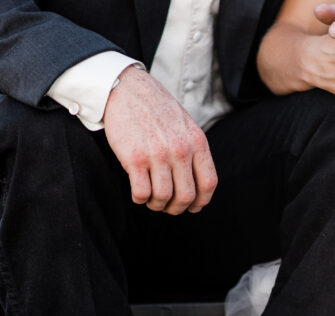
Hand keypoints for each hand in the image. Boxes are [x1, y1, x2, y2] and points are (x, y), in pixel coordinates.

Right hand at [103, 66, 217, 213]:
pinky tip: (138, 193)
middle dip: (177, 208)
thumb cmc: (156, 109)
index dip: (201, 201)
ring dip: (157, 205)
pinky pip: (142, 192)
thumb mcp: (185, 125)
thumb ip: (194, 151)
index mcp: (197, 142)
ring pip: (163, 197)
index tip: (193, 206)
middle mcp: (180, 150)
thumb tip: (198, 185)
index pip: (208, 183)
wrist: (125, 88)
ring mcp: (158, 155)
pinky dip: (140, 199)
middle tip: (168, 207)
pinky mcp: (134, 158)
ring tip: (152, 200)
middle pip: (186, 196)